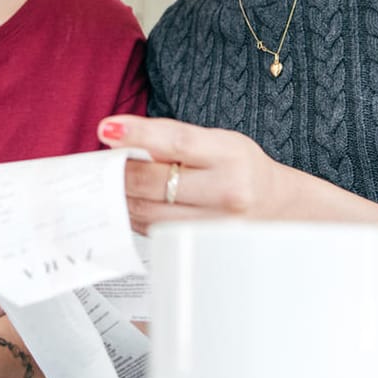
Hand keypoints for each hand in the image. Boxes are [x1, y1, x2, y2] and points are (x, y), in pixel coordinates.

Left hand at [99, 114, 288, 231]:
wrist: (274, 206)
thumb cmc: (240, 168)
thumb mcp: (217, 140)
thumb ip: (172, 138)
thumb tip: (118, 139)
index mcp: (229, 155)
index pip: (177, 142)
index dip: (137, 134)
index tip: (106, 130)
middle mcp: (226, 191)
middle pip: (154, 182)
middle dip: (119, 170)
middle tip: (103, 161)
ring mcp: (213, 224)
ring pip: (148, 211)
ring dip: (122, 195)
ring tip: (114, 182)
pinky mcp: (201, 247)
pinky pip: (153, 230)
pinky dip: (135, 214)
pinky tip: (133, 202)